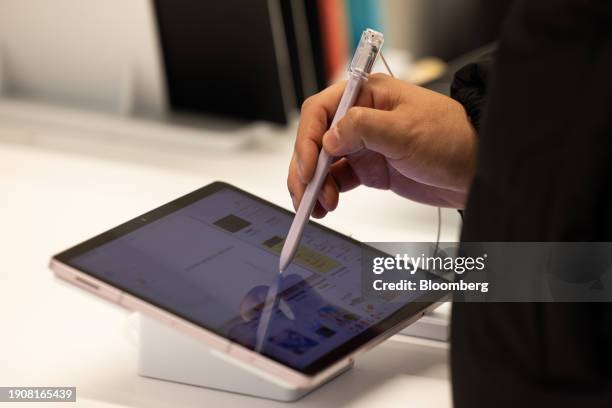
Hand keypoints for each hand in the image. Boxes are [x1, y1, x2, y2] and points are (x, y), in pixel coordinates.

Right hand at [287, 73, 477, 216]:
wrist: (476, 170)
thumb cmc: (452, 138)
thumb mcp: (406, 130)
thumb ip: (363, 128)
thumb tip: (329, 137)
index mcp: (367, 95)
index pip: (321, 111)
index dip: (309, 139)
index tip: (309, 168)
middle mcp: (361, 118)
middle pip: (317, 140)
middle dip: (306, 168)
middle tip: (305, 194)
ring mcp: (364, 145)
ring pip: (324, 163)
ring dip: (314, 185)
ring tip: (317, 207)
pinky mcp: (370, 168)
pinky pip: (338, 180)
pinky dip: (327, 193)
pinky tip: (325, 206)